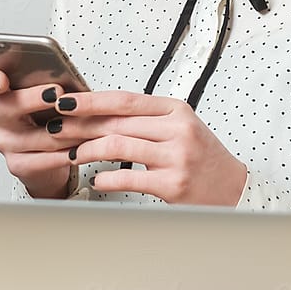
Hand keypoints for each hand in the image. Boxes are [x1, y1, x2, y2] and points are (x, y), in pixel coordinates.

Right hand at [0, 65, 76, 198]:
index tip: (2, 80)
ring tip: (84, 124)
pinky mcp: (17, 165)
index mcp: (3, 96)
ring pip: (37, 136)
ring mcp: (5, 143)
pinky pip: (44, 159)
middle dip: (34, 98)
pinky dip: (65, 154)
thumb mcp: (48, 101)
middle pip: (10, 106)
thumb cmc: (48, 121)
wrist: (46, 160)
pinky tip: (78, 149)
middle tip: (56, 92)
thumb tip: (70, 80)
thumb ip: (50, 88)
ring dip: (64, 130)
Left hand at [47, 89, 247, 205]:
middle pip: (117, 122)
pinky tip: (96, 180)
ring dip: (87, 151)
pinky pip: (129, 177)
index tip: (66, 102)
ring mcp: (176, 157)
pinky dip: (106, 178)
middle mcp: (177, 129)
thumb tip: (99, 115)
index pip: (125, 100)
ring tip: (72, 154)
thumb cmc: (203, 158)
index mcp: (176, 110)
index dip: (91, 100)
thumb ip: (146, 120)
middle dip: (80, 125)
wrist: (233, 189)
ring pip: (118, 146)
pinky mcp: (173, 184)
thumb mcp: (180, 128)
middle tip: (57, 129)